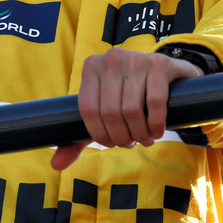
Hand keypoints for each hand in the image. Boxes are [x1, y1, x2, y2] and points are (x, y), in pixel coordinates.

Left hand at [51, 48, 202, 169]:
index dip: (100, 135)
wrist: (166, 76)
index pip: (88, 110)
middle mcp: (111, 58)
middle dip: (122, 137)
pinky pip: (155, 102)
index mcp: (91, 66)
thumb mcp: (102, 115)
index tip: (112, 144)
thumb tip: (56, 164)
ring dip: (140, 134)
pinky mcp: (159, 63)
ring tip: (145, 139)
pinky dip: (156, 124)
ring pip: (132, 110)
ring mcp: (136, 58)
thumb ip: (78, 139)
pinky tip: (157, 131)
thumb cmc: (129, 98)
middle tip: (132, 143)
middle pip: (110, 112)